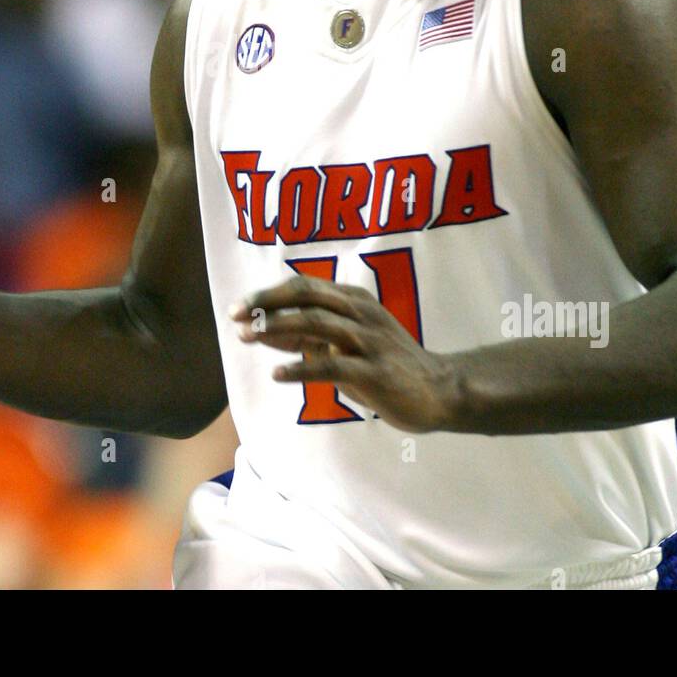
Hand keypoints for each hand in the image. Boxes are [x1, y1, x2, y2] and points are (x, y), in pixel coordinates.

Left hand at [231, 275, 457, 433]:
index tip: (237, 307)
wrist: (441, 390)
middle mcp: (360, 313)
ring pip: (318, 324)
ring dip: (278, 328)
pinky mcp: (375, 372)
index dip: (268, 294)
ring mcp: (369, 341)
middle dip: (267, 303)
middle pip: (307, 296)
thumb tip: (260, 332)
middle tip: (234, 314)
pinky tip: (277, 373)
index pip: (304, 287)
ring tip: (247, 336)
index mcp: (353, 301)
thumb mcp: (347, 344)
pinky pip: (334, 366)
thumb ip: (308, 338)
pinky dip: (302, 368)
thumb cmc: (387, 365)